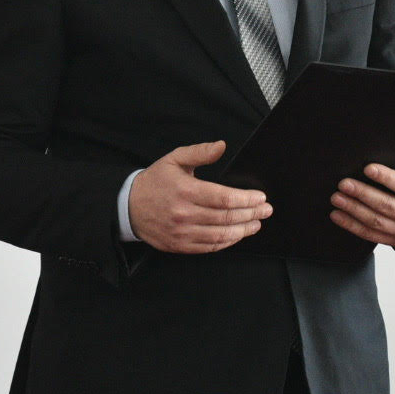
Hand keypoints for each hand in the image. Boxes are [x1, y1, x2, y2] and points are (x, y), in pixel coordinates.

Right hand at [128, 141, 271, 253]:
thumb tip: (222, 146)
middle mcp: (184, 214)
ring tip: (256, 223)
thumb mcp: (175, 159)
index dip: (246, 200)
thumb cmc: (155, 181)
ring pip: (220, 235)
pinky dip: (227, 242)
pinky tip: (237, 235)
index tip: (261, 197)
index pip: (224, 199)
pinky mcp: (180, 246)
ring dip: (243, 230)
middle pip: (226, 218)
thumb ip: (200, 152)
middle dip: (251, 214)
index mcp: (185, 191)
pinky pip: (209, 247)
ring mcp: (182, 233)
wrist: (128, 206)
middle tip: (266, 210)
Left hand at [330, 140, 394, 246]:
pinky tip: (339, 216)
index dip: (386, 178)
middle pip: (386, 206)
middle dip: (362, 194)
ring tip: (337, 198)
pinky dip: (352, 226)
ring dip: (353, 210)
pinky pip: (371, 235)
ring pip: (375, 221)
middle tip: (344, 184)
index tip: (369, 168)